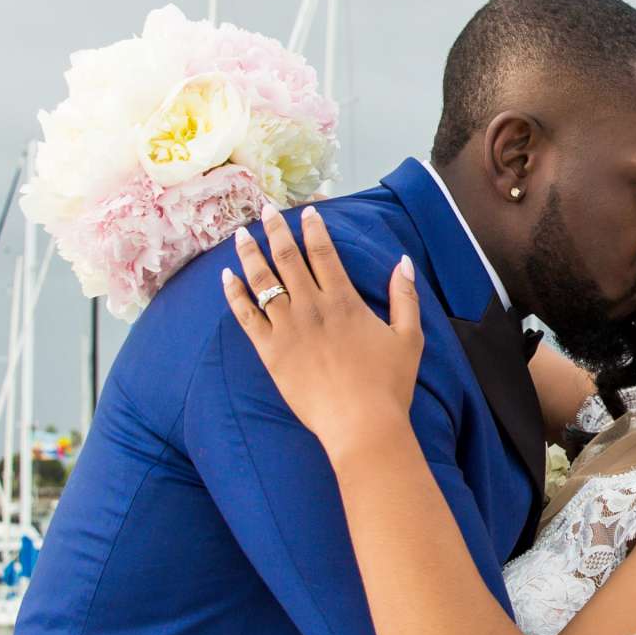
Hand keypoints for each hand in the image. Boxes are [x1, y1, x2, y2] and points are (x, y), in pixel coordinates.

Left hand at [223, 206, 422, 452]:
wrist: (361, 423)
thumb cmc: (389, 384)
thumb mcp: (409, 337)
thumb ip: (405, 297)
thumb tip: (402, 262)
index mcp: (344, 301)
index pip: (323, 253)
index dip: (314, 229)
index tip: (307, 211)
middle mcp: (312, 307)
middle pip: (288, 258)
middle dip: (276, 230)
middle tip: (265, 210)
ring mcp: (287, 328)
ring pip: (263, 281)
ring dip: (250, 254)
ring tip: (241, 234)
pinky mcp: (270, 351)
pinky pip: (246, 315)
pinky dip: (234, 293)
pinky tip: (226, 277)